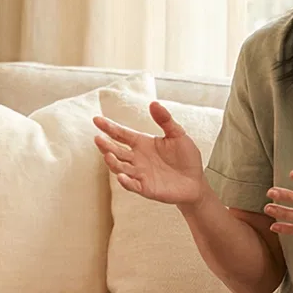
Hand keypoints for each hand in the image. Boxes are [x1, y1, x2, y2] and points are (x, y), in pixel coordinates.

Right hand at [93, 102, 207, 205]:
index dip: (109, 127)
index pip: (121, 134)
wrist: (195, 182)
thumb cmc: (186, 157)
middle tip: (98, 138)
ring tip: (108, 155)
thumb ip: (165, 120)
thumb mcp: (177, 134)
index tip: (96, 119)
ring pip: (120, 167)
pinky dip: (126, 182)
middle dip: (106, 145)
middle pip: (116, 150)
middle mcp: (137, 158)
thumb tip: (153, 103)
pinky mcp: (146, 188)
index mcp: (142, 143)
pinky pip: (132, 185)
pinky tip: (121, 177)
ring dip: (113, 162)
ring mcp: (140, 174)